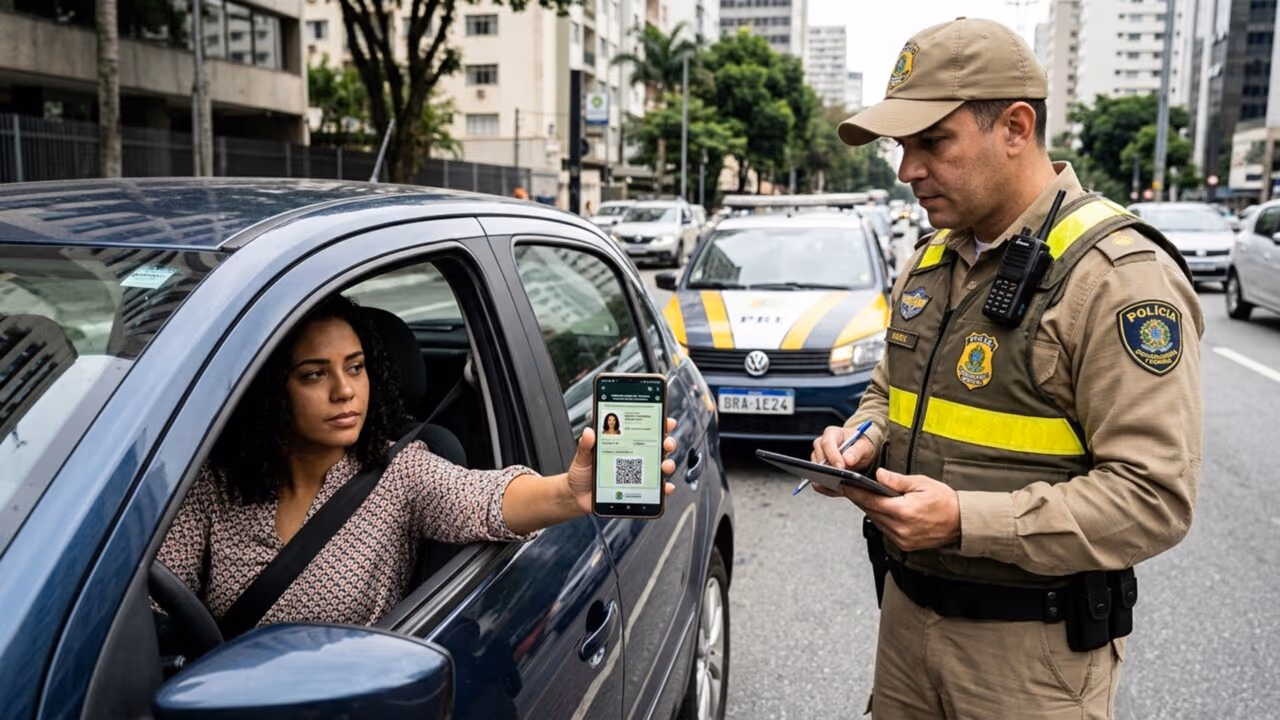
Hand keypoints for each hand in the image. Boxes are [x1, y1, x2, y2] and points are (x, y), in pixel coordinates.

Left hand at [567, 417, 677, 514]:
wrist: (578, 496)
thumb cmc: (582, 473)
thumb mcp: (583, 456)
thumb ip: (586, 445)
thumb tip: (589, 431)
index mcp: (624, 444)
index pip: (645, 431)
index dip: (659, 424)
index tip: (666, 421)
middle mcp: (635, 457)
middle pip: (659, 447)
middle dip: (668, 443)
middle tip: (666, 444)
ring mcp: (638, 474)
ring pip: (661, 466)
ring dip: (668, 464)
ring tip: (664, 465)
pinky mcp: (639, 489)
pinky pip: (656, 489)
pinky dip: (664, 487)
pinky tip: (664, 486)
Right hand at [808, 425, 874, 497]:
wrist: (859, 451)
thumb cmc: (861, 445)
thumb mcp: (864, 446)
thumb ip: (857, 451)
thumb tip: (847, 460)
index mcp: (832, 433)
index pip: (827, 444)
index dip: (833, 456)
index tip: (841, 467)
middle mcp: (821, 444)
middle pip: (818, 457)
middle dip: (828, 470)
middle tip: (839, 480)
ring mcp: (818, 456)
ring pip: (815, 469)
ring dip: (826, 479)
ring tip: (839, 487)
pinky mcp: (818, 469)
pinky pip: (817, 479)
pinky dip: (826, 487)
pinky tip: (836, 490)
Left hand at [833, 470, 960, 551]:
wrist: (961, 522)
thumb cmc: (945, 501)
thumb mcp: (922, 484)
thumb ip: (897, 481)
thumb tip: (879, 475)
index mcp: (904, 512)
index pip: (871, 501)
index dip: (854, 492)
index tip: (843, 485)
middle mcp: (901, 529)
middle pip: (871, 512)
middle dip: (860, 499)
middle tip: (849, 486)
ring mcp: (902, 539)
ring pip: (877, 521)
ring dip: (870, 509)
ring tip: (863, 495)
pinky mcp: (904, 545)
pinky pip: (885, 530)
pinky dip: (881, 518)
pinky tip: (880, 509)